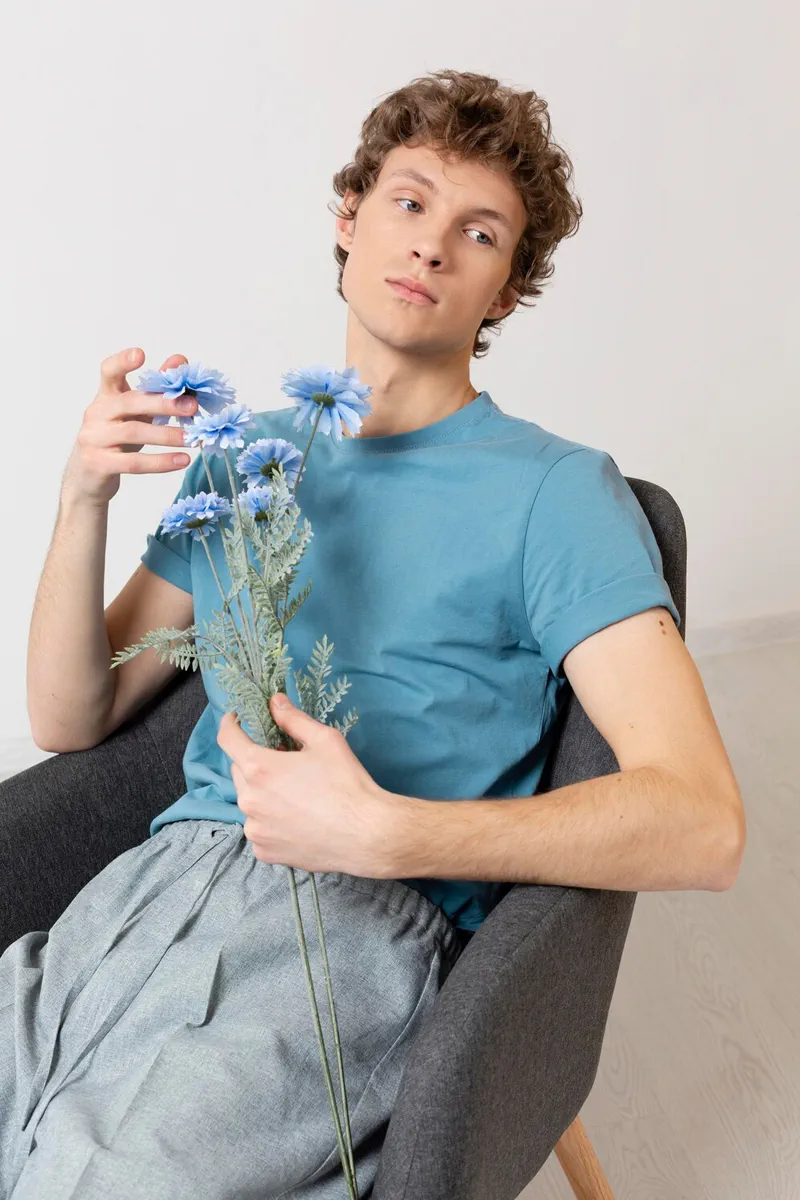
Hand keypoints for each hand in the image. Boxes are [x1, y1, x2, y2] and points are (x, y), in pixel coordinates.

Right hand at [62, 347, 198, 506]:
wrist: (87, 478)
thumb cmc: (116, 440)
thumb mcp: (136, 413)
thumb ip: (157, 388)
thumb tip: (180, 360)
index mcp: (106, 396)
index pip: (108, 372)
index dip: (122, 361)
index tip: (140, 354)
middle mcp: (96, 413)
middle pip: (130, 403)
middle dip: (163, 403)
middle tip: (192, 406)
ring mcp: (94, 438)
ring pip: (133, 433)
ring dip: (167, 435)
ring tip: (193, 439)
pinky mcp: (98, 464)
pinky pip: (133, 463)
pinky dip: (160, 462)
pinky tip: (182, 460)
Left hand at [217, 692, 407, 876]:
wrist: (366, 835)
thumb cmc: (347, 784)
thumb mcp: (325, 740)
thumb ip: (293, 719)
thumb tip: (275, 702)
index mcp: (259, 768)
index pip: (227, 739)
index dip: (229, 724)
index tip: (236, 719)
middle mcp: (249, 800)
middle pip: (239, 770)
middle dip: (255, 761)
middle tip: (283, 761)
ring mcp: (255, 829)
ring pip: (250, 801)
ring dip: (263, 792)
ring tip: (295, 794)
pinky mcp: (264, 852)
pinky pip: (259, 828)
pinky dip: (270, 820)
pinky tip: (296, 819)